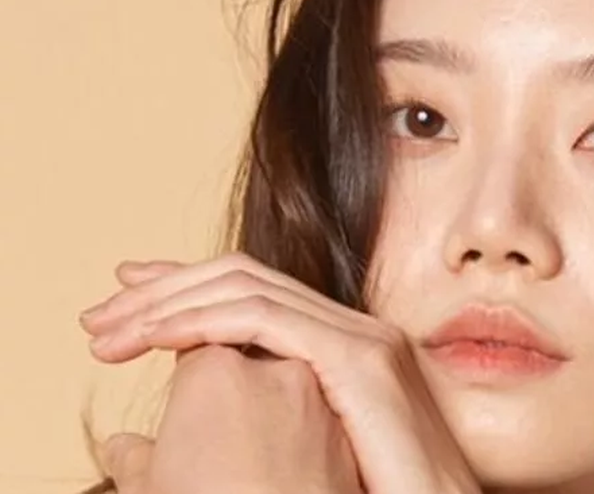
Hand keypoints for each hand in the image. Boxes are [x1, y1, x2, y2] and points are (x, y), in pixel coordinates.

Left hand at [80, 253, 479, 493]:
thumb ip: (275, 421)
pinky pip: (260, 320)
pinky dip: (197, 321)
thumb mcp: (316, 451)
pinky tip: (154, 337)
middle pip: (243, 277)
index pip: (256, 292)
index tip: (131, 302)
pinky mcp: (356, 359)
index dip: (187, 288)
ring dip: (164, 305)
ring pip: (244, 288)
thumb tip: (209, 427)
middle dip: (161, 291)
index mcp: (346, 348)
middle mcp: (356, 330)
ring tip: (107, 334)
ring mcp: (360, 340)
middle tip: (98, 319)